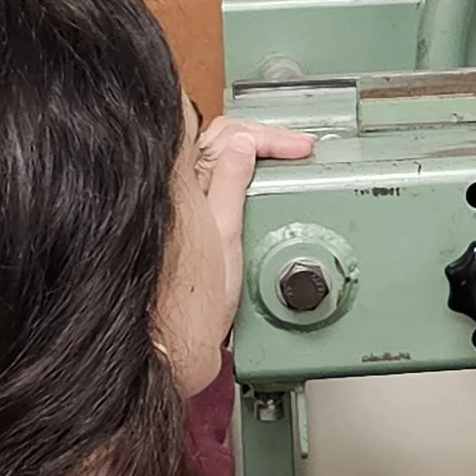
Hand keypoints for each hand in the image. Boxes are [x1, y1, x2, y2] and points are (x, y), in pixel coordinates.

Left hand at [194, 117, 314, 335]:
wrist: (176, 340)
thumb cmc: (190, 303)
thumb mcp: (225, 236)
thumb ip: (229, 185)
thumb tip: (242, 145)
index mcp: (181, 183)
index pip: (226, 135)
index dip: (265, 135)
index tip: (296, 148)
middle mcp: (176, 190)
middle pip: (222, 140)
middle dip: (262, 139)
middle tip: (298, 150)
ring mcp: (182, 205)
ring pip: (219, 157)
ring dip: (253, 153)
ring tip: (285, 160)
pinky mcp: (189, 221)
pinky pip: (216, 180)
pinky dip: (241, 174)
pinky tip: (259, 181)